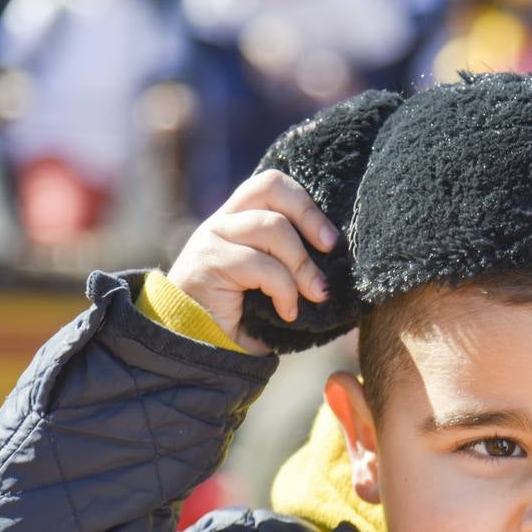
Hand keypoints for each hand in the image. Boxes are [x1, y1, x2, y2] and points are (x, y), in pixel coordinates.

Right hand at [167, 170, 338, 355]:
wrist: (194, 346)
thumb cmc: (239, 318)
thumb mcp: (271, 284)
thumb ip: (292, 264)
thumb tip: (337, 263)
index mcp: (238, 219)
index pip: (271, 184)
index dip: (305, 204)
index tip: (330, 240)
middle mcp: (223, 221)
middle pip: (270, 187)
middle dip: (310, 217)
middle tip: (331, 250)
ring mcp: (212, 237)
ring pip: (272, 227)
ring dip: (302, 264)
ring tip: (315, 294)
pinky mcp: (208, 261)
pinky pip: (261, 265)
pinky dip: (284, 290)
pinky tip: (287, 312)